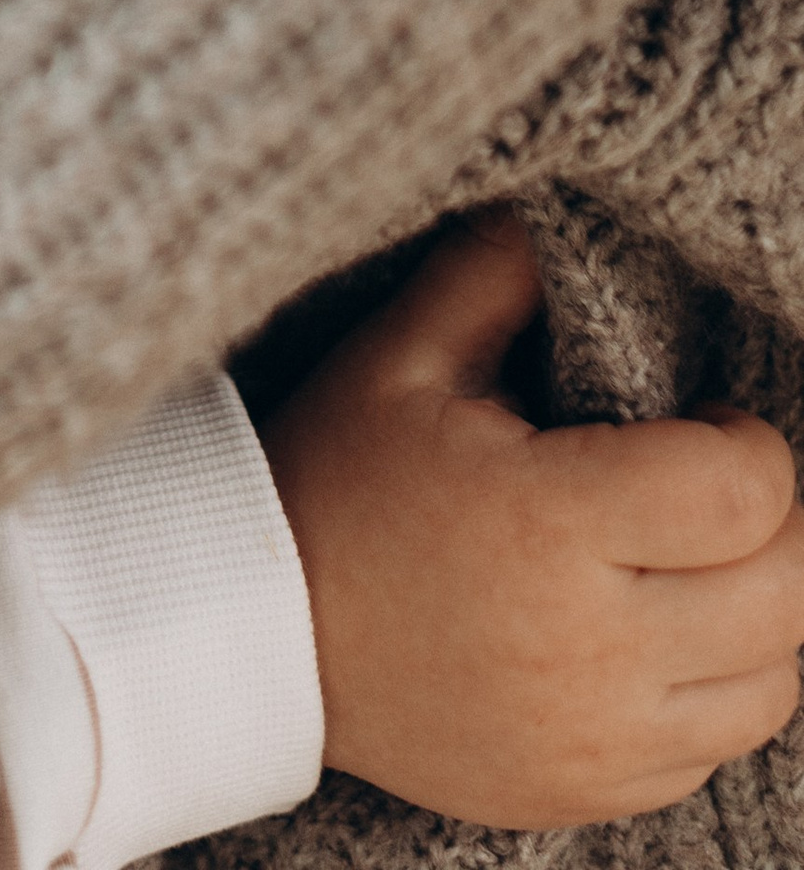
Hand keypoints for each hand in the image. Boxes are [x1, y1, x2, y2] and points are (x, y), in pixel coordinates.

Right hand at [266, 208, 803, 826]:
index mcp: (546, 523)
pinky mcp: (589, 794)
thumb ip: (496, 273)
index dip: (751, 442)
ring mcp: (595, 740)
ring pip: (775, 684)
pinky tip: (654, 630)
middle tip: (712, 484)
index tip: (705, 422)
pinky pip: (717, 747)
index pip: (744, 492)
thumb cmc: (334, 480)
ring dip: (759, 612)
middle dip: (773, 523)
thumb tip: (559, 211)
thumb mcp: (401, 356)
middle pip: (788, 593)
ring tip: (690, 557)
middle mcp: (588, 649)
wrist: (255, 636)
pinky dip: (716, 688)